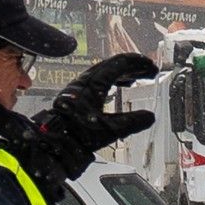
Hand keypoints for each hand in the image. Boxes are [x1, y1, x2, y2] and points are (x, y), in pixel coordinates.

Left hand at [26, 53, 157, 186]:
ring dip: (122, 74)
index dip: (138, 64)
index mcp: (95, 84)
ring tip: (135, 80)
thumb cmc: (78, 133)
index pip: (120, 64)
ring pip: (104, 72)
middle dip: (132, 67)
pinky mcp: (75, 95)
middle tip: (147, 71)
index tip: (151, 67)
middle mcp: (86, 81)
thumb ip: (133, 122)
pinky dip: (111, 81)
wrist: (52, 140)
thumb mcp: (111, 129)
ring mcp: (79, 87)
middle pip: (112, 65)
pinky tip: (116, 90)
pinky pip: (97, 81)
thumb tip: (149, 116)